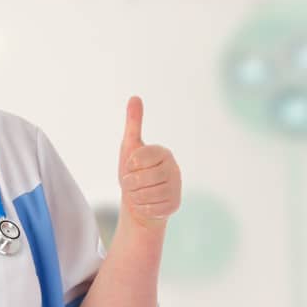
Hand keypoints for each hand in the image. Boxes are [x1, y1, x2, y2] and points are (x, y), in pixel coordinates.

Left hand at [117, 96, 180, 229]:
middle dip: (130, 183)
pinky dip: (142, 208)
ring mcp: (176, 187)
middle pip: (142, 178)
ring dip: (135, 196)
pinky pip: (151, 208)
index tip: (131, 166)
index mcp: (163, 152)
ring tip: (139, 193)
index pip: (140, 158)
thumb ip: (133, 123)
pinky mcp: (175, 204)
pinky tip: (145, 204)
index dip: (130, 165)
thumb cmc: (134, 172)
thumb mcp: (130, 146)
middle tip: (132, 183)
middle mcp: (174, 168)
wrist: (139, 201)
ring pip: (146, 194)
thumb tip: (135, 97)